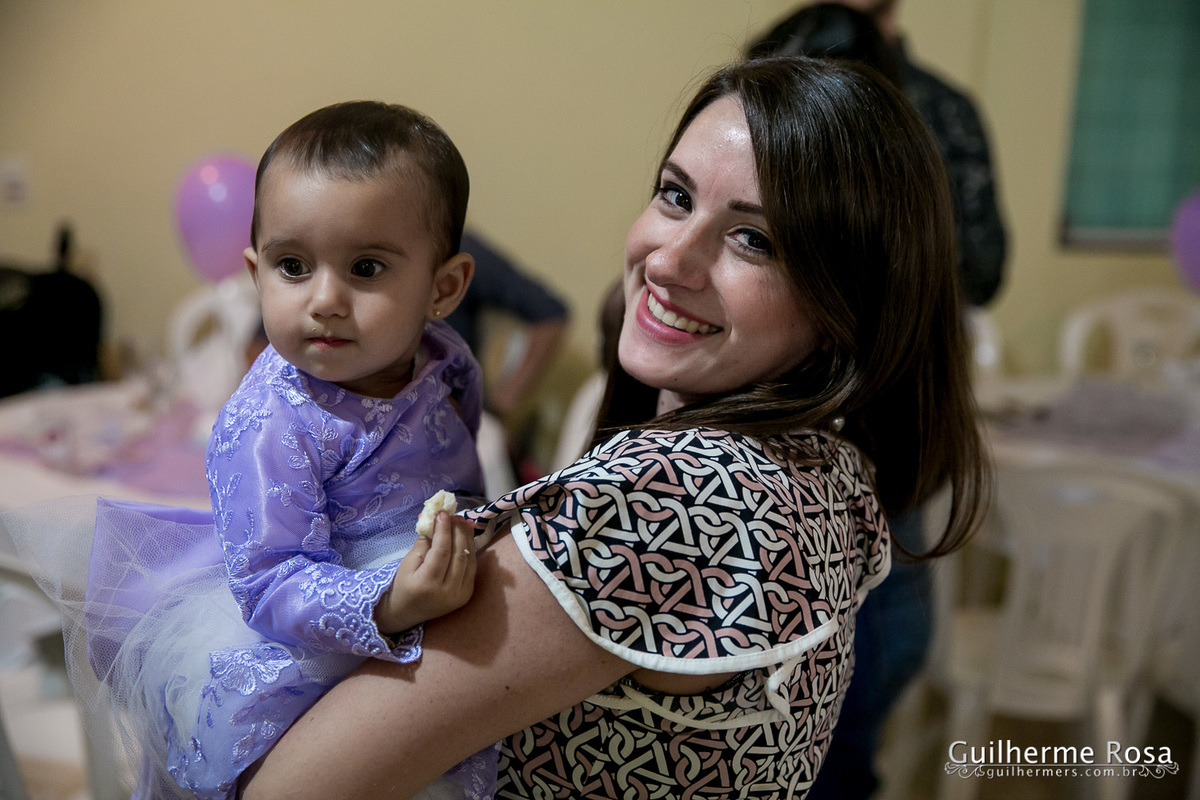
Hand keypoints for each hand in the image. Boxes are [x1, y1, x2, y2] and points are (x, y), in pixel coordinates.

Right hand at [376, 512, 475, 633]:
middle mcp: (447, 591)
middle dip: (458, 531)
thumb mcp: (407, 563)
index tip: (444, 513)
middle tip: (455, 515)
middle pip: (459, 554)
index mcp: (428, 584)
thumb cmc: (403, 585)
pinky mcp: (466, 595)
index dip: (444, 531)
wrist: (407, 612)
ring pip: (469, 560)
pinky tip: (466, 537)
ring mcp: (460, 595)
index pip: (441, 552)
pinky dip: (470, 550)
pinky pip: (472, 568)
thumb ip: (423, 542)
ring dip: (467, 538)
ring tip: (463, 522)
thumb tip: (435, 519)